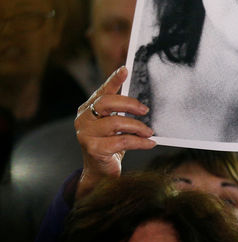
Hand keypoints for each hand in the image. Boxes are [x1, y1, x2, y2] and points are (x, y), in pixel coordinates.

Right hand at [74, 66, 154, 198]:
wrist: (99, 172)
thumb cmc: (110, 143)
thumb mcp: (114, 124)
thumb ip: (121, 110)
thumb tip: (141, 100)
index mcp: (87, 109)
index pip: (102, 91)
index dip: (114, 79)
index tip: (125, 69)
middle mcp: (82, 119)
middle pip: (106, 102)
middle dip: (130, 104)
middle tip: (145, 110)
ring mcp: (85, 134)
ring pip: (116, 122)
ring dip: (138, 127)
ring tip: (149, 132)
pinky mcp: (93, 149)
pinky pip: (122, 140)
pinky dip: (140, 141)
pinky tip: (149, 143)